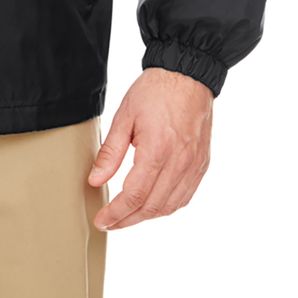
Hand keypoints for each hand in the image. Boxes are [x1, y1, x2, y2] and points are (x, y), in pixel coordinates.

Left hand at [87, 67, 212, 230]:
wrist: (187, 74)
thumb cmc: (155, 90)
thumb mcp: (124, 116)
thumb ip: (110, 152)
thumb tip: (96, 179)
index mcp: (157, 150)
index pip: (135, 196)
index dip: (116, 213)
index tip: (102, 220)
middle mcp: (179, 163)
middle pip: (152, 207)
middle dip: (128, 220)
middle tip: (110, 222)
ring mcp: (193, 165)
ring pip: (170, 206)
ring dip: (147, 216)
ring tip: (128, 215)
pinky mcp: (201, 164)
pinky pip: (185, 196)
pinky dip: (167, 206)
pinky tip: (153, 204)